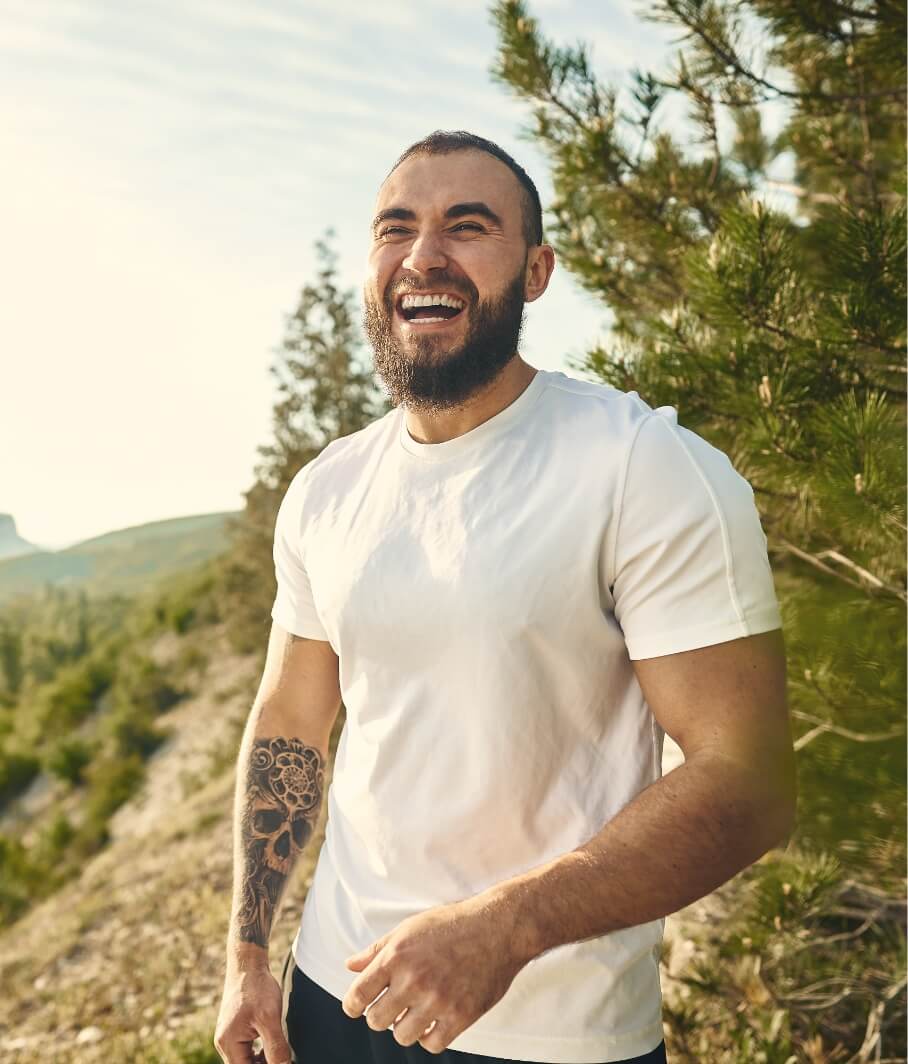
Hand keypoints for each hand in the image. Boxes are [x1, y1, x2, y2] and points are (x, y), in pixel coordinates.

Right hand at [214, 966, 291, 1063]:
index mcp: (229, 1043)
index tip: (281, 1062)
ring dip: (261, 1061)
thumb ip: (276, 1047)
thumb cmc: (257, 988)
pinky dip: (258, 1053)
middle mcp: (224, 1043)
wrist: (248, 965)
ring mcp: (228, 1036)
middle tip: (282, 1058)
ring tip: (278, 1055)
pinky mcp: (234, 1030)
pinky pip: (245, 1051)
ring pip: (245, 1060)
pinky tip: (270, 1047)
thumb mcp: (270, 1018)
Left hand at [341, 892, 528, 1053]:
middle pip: (376, 1020)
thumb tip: (350, 966)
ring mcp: (437, 1000)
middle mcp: (413, 979)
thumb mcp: (409, 928)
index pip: (358, 994)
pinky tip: (434, 1020)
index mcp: (396, 955)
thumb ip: (377, 949)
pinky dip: (429, 1036)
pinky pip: (431, 1044)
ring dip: (405, 1027)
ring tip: (415, 1012)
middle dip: (380, 1015)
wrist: (498, 927)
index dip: (353, 1005)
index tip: (357, 1007)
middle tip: (392, 1006)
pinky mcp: (460, 1015)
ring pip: (401, 1035)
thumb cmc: (452, 924)